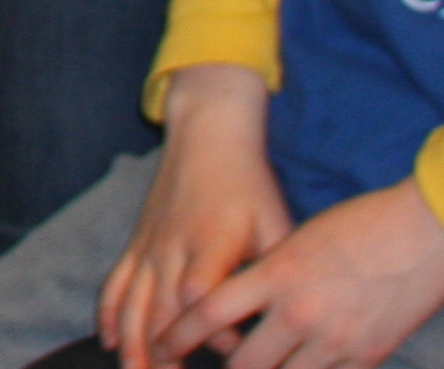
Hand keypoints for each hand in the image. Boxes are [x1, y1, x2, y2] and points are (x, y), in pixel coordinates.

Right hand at [105, 66, 293, 368]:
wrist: (206, 136)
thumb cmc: (249, 185)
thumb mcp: (275, 222)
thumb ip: (269, 270)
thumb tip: (269, 316)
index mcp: (209, 244)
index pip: (199, 294)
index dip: (210, 328)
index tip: (232, 352)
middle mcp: (171, 248)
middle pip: (158, 308)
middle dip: (162, 352)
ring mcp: (149, 247)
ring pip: (132, 302)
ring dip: (132, 342)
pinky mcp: (137, 244)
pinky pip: (116, 282)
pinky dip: (109, 312)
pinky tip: (109, 340)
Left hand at [162, 175, 443, 368]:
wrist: (422, 232)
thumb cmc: (358, 227)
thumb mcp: (295, 242)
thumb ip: (265, 277)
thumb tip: (239, 305)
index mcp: (276, 275)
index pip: (211, 313)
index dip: (180, 335)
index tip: (164, 345)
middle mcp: (301, 313)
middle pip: (244, 363)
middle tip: (205, 366)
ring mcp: (336, 340)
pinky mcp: (368, 357)